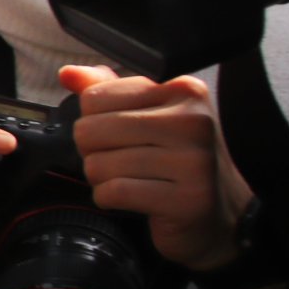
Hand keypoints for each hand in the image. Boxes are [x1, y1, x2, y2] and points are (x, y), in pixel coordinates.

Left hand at [65, 64, 242, 272]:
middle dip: (93, 152)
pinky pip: (114, 192)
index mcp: (183, 91)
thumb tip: (68, 73)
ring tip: (129, 181)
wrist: (220, 215)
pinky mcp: (184, 199)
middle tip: (120, 162)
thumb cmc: (178, 162)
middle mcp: (193, 121)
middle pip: (91, 130)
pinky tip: (132, 200)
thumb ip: (109, 91)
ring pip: (99, 164)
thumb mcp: (149, 116)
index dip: (94, 121)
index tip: (118, 136)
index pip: (96, 96)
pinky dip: (109, 199)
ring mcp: (193, 161)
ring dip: (102, 179)